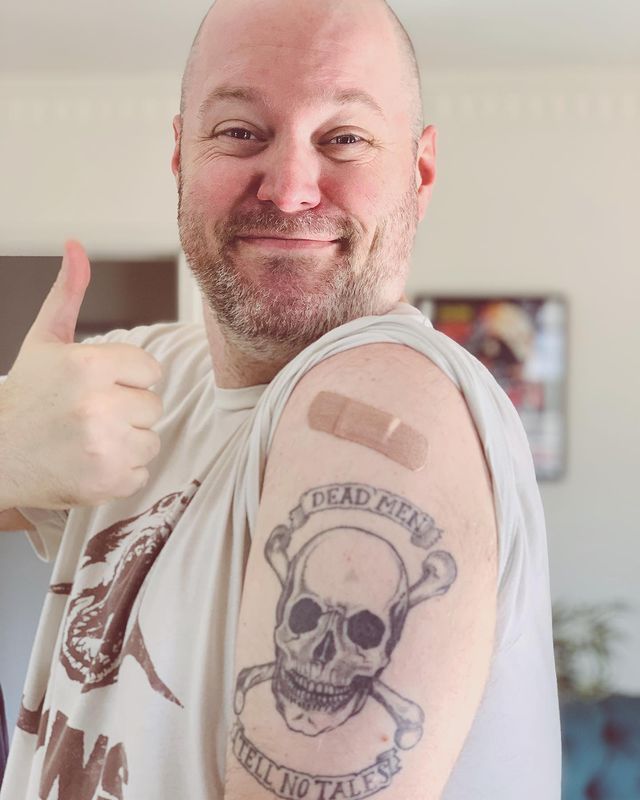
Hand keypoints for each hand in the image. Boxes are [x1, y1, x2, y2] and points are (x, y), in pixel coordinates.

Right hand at [0, 241, 163, 509]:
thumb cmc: (26, 397)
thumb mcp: (44, 341)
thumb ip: (67, 294)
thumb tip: (76, 246)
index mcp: (87, 365)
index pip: (150, 369)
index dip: (127, 377)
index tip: (99, 385)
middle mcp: (98, 405)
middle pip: (153, 405)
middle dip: (127, 408)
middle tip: (90, 414)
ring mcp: (104, 447)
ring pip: (151, 439)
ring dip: (127, 440)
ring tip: (90, 438)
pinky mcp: (107, 482)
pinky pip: (142, 472)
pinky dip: (121, 471)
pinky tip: (90, 461)